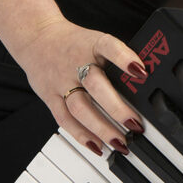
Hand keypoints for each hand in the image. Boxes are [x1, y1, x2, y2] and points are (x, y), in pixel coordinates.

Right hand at [12, 17, 145, 152]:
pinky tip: (98, 145)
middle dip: (116, 107)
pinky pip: (65, 119)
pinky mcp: (50, 97)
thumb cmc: (73, 43)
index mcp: (92, 44)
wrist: (36, 37)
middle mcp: (75, 63)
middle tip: (134, 124)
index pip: (109, 47)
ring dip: (101, 127)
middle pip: (95, 84)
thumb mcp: (96, 40)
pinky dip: (81, 135)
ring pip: (79, 107)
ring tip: (120, 141)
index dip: (125, 59)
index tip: (141, 71)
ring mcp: (61, 81)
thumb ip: (117, 57)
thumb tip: (145, 77)